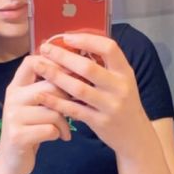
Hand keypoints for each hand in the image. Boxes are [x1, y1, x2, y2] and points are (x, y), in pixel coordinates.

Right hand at [0, 54, 71, 173]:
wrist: (10, 161)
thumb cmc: (30, 130)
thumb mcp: (33, 106)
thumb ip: (46, 89)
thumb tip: (76, 72)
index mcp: (16, 87)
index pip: (32, 61)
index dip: (54, 63)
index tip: (70, 73)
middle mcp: (12, 98)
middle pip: (50, 86)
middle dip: (68, 99)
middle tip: (74, 109)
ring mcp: (13, 117)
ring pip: (53, 110)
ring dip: (65, 122)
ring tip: (65, 130)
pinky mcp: (18, 135)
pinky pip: (50, 129)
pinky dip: (59, 134)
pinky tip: (59, 138)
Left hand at [31, 33, 151, 156]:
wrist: (134, 136)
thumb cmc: (122, 103)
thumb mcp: (121, 81)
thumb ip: (104, 66)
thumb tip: (75, 46)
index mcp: (125, 72)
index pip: (109, 48)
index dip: (87, 40)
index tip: (66, 37)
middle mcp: (120, 87)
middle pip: (88, 68)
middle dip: (63, 56)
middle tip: (45, 49)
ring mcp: (110, 106)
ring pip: (79, 89)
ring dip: (56, 76)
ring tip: (38, 66)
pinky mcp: (100, 122)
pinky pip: (74, 110)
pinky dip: (56, 101)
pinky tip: (41, 95)